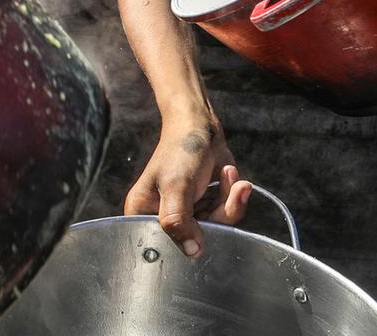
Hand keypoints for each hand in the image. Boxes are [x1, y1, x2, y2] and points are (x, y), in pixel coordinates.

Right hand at [125, 110, 250, 257]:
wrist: (202, 125)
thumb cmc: (181, 151)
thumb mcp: (176, 186)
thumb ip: (179, 220)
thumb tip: (193, 252)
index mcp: (143, 215)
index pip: (165, 245)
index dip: (190, 239)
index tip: (207, 217)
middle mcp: (164, 218)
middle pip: (198, 237)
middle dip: (220, 213)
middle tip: (231, 190)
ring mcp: (188, 213)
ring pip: (217, 227)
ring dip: (230, 200)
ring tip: (228, 174)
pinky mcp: (206, 206)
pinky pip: (226, 215)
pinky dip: (233, 196)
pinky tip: (228, 174)